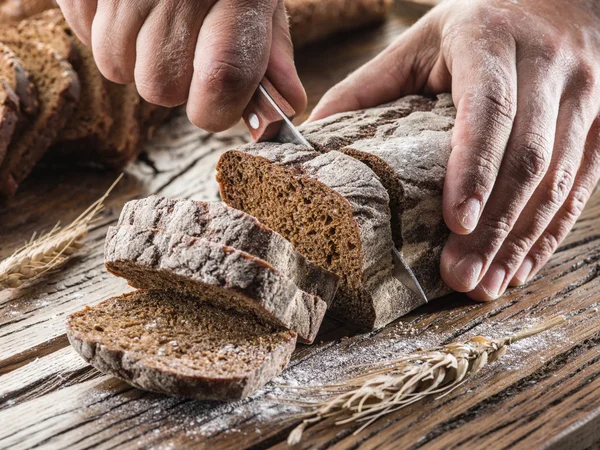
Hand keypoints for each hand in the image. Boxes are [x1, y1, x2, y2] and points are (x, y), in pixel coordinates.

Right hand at [56, 0, 306, 130]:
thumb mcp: (263, 1)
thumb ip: (274, 58)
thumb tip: (278, 112)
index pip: (222, 82)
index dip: (216, 109)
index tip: (217, 103)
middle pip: (160, 87)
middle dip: (174, 82)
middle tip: (185, 48)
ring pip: (115, 66)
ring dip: (136, 59)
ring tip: (156, 24)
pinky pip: (85, 33)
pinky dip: (103, 31)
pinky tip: (129, 9)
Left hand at [309, 0, 599, 300]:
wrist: (562, 1)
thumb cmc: (479, 25)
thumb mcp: (419, 42)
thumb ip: (368, 85)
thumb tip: (313, 136)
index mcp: (491, 42)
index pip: (488, 110)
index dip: (473, 168)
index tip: (453, 221)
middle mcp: (548, 67)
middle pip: (527, 157)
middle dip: (494, 225)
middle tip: (461, 276)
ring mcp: (585, 96)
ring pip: (560, 180)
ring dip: (521, 240)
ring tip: (486, 284)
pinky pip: (582, 188)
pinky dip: (549, 234)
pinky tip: (521, 267)